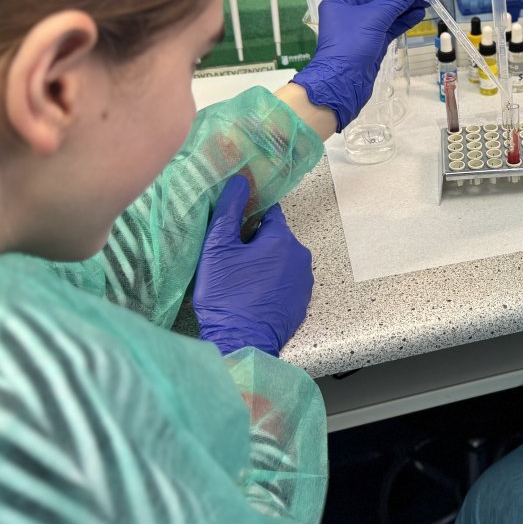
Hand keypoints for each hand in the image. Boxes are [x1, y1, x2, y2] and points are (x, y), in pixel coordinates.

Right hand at [194, 175, 312, 356]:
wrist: (241, 343)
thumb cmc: (227, 296)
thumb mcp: (218, 249)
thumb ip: (228, 211)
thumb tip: (239, 181)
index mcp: (283, 240)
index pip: (269, 214)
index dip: (249, 217)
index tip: (233, 227)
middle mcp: (301, 257)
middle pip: (275, 238)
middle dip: (255, 243)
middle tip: (230, 258)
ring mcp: (304, 282)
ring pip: (280, 261)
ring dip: (263, 264)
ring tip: (239, 278)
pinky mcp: (301, 302)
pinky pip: (284, 282)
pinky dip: (270, 283)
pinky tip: (251, 294)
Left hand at [290, 0, 429, 130]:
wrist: (342, 82)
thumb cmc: (349, 46)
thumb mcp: (375, 16)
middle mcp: (352, 9)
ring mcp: (363, 26)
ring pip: (390, 9)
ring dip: (409, 2)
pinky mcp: (373, 41)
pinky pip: (392, 25)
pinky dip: (405, 19)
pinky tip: (420, 12)